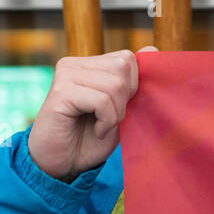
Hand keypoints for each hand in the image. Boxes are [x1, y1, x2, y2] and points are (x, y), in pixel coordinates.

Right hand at [27, 46, 157, 181]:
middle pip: (123, 68)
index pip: (127, 59)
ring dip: (115, 114)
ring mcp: (65, 75)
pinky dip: (106, 121)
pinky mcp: (60, 92)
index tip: (118, 109)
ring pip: (115, 85)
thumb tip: (153, 47)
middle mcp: (73, 64)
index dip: (133, 87)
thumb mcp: (120, 109)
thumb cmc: (90, 139)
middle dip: (124, 100)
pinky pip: (102, 100)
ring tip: (101, 126)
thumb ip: (134, 83)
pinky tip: (96, 130)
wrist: (62, 165)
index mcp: (87, 64)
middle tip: (109, 119)